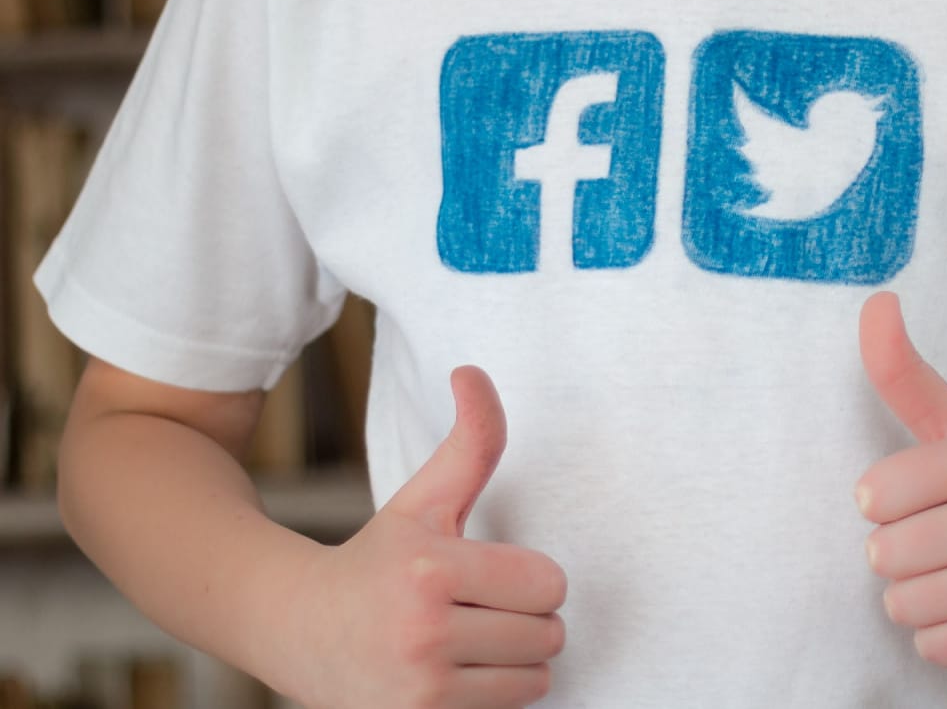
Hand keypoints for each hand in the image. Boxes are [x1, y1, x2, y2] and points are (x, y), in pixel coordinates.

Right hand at [283, 367, 565, 707]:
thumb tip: (473, 372)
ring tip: (466, 644)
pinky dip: (491, 697)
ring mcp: (420, 693)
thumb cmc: (376, 560)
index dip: (529, 577)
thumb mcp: (423, 499)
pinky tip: (452, 677)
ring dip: (514, 663)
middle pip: (549, 633)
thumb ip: (470, 442)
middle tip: (478, 609)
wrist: (296, 631)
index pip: (549, 582)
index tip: (490, 573)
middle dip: (525, 619)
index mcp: (429, 569)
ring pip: (537, 679)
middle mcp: (423, 634)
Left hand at [854, 293, 946, 667]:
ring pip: (902, 604)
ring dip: (924, 598)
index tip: (935, 499)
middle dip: (907, 555)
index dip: (893, 504)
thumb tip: (874, 300)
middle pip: (882, 554)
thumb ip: (907, 373)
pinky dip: (946, 637)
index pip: (873, 494)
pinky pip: (933, 647)